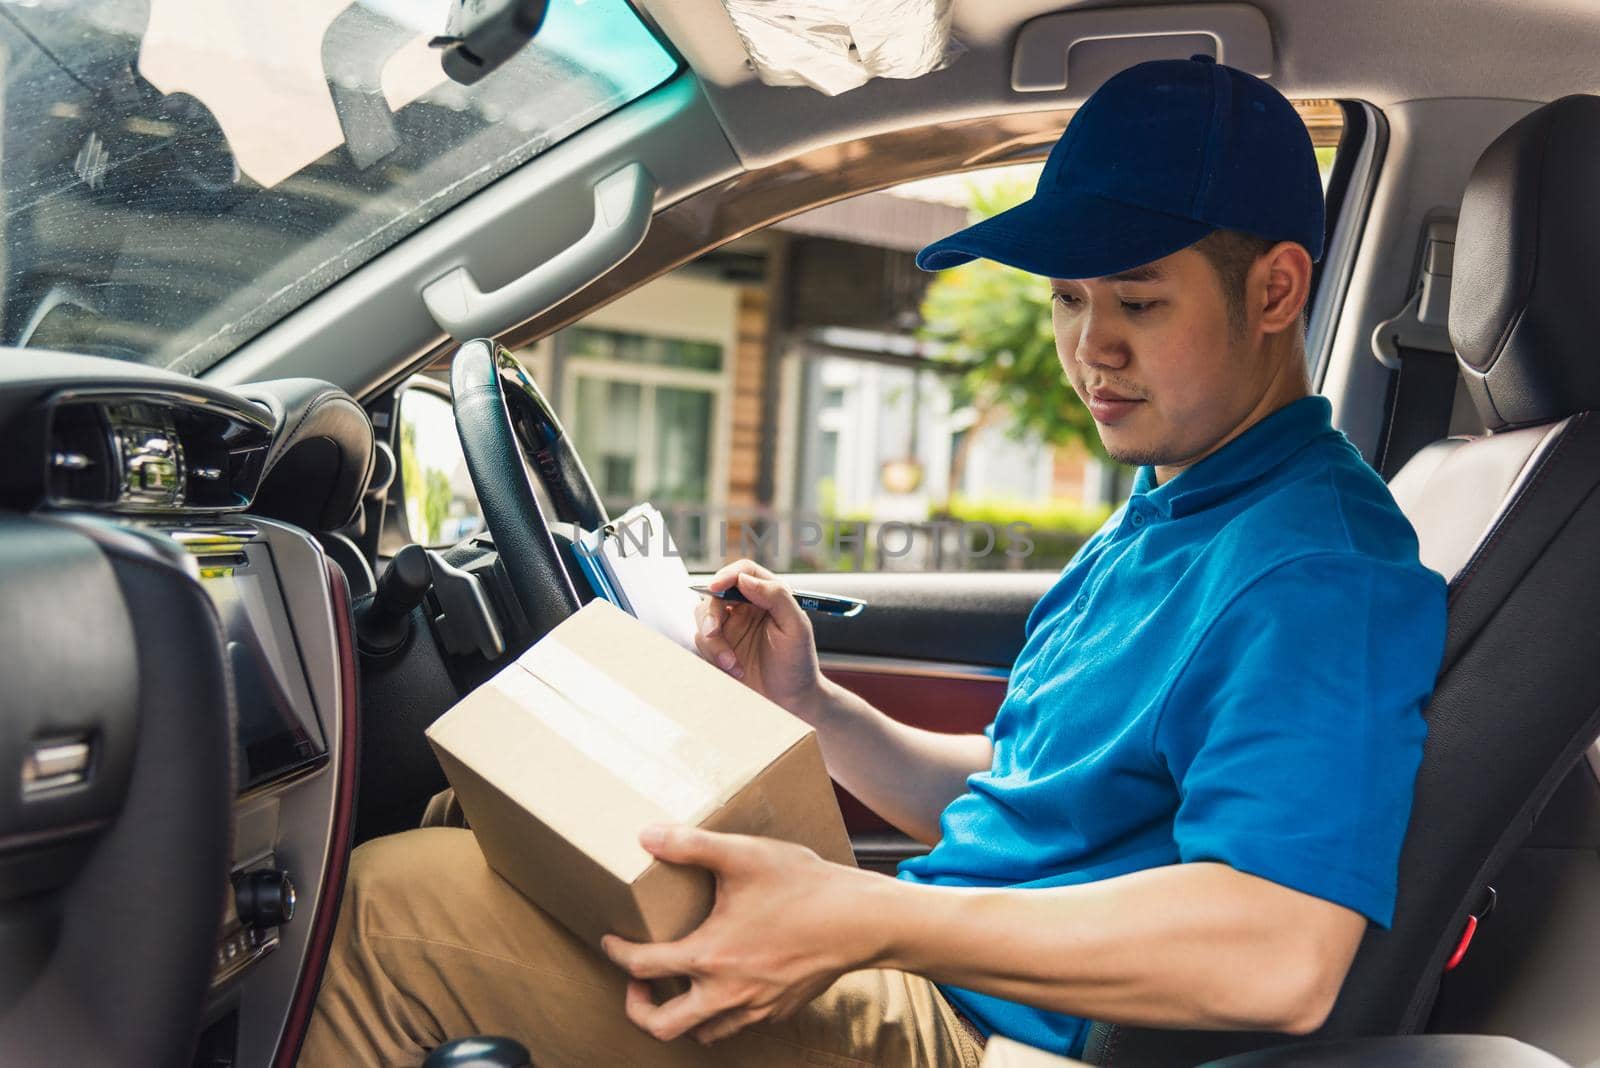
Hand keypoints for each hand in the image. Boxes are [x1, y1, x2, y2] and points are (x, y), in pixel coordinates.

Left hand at [600, 825, 885, 1044]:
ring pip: (702, 1032)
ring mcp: (755, 1007)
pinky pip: (738, 1025)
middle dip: (639, 1009)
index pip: (643, 967)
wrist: (861, 921)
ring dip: (681, 1015)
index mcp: (709, 957)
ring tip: (678, 986)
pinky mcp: (779, 1009)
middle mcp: (727, 993)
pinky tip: (726, 983)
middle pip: (663, 1026)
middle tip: (636, 985)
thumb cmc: (803, 887)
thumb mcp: (744, 855)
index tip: (610, 939)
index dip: (617, 953)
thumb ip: (691, 844)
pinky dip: (719, 1013)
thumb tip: (646, 835)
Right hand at [694, 559, 825, 723]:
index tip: (716, 587)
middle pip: (715, 594)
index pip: (743, 573)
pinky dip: (713, 656)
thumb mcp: (797, 627)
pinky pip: (701, 642)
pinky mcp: (719, 648)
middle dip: (711, 614)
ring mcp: (731, 628)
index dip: (727, 575)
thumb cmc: (799, 664)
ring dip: (713, 642)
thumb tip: (745, 579)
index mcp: (768, 596)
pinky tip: (734, 671)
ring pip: (703, 619)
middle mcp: (746, 608)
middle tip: (714, 632)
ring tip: (732, 663)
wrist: (790, 702)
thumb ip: (776, 596)